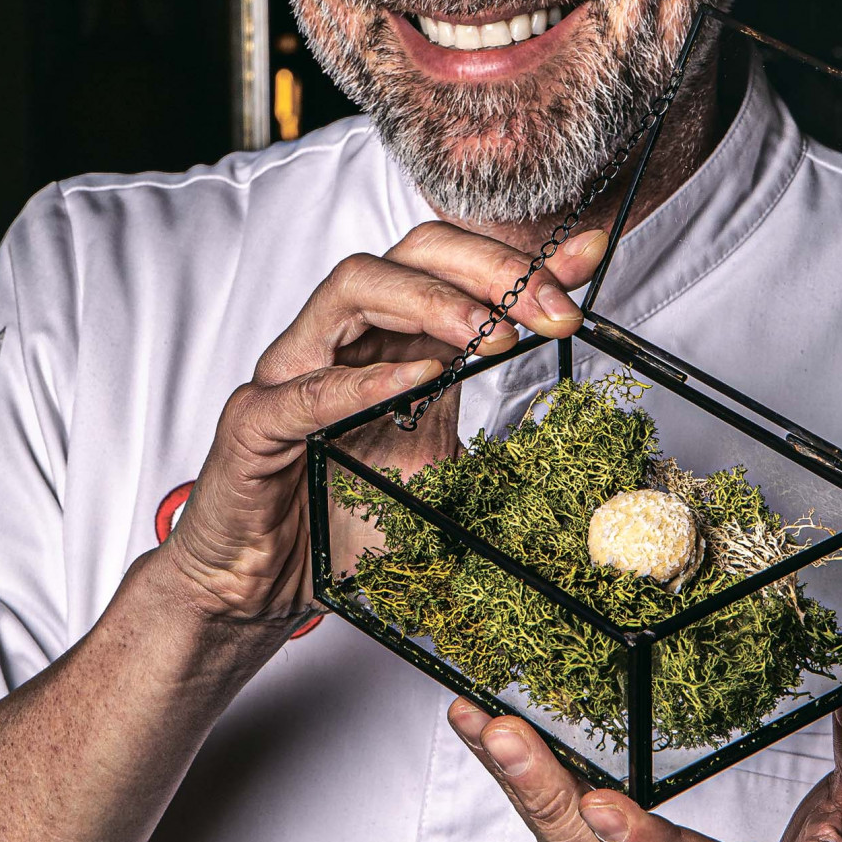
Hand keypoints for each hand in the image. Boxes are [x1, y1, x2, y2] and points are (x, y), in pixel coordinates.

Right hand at [161, 222, 607, 621]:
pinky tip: (418, 380)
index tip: (587, 261)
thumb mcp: (442, 471)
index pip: (456, 269)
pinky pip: (306, 388)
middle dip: (489, 268)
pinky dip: (363, 381)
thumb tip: (571, 436)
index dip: (523, 260)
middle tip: (550, 307)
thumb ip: (491, 434)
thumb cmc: (340, 524)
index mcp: (391, 344)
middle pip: (410, 254)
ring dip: (433, 301)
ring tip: (492, 334)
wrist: (260, 587)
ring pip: (354, 287)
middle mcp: (342, 342)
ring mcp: (292, 373)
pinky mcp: (254, 424)